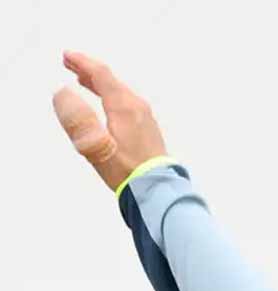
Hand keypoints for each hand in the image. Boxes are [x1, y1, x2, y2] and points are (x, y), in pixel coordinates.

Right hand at [53, 51, 167, 190]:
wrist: (158, 191)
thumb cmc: (128, 172)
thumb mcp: (97, 147)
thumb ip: (78, 119)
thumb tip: (63, 94)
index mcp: (124, 107)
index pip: (101, 74)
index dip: (82, 63)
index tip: (66, 57)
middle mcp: (138, 108)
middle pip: (111, 81)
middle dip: (89, 70)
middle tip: (70, 64)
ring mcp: (146, 119)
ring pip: (120, 92)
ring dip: (100, 84)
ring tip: (84, 80)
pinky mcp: (149, 131)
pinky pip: (128, 104)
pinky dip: (112, 96)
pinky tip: (107, 103)